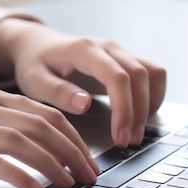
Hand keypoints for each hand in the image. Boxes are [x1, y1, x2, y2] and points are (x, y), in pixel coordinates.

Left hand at [0, 19, 166, 146]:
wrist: (36, 45)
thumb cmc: (34, 63)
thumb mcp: (35, 80)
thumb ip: (58, 92)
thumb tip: (85, 104)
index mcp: (84, 50)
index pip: (117, 77)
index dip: (124, 108)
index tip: (120, 136)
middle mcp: (107, 47)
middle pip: (140, 76)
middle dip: (139, 112)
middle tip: (128, 142)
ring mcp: (119, 51)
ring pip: (152, 73)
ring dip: (151, 104)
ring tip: (135, 132)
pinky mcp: (124, 60)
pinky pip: (152, 73)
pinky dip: (153, 95)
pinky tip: (139, 116)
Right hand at [0, 86, 98, 187]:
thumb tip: (33, 145)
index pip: (44, 113)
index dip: (73, 137)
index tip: (87, 159)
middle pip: (41, 126)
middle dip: (72, 153)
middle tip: (88, 177)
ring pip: (20, 141)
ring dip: (51, 164)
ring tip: (68, 184)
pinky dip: (17, 174)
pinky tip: (32, 187)